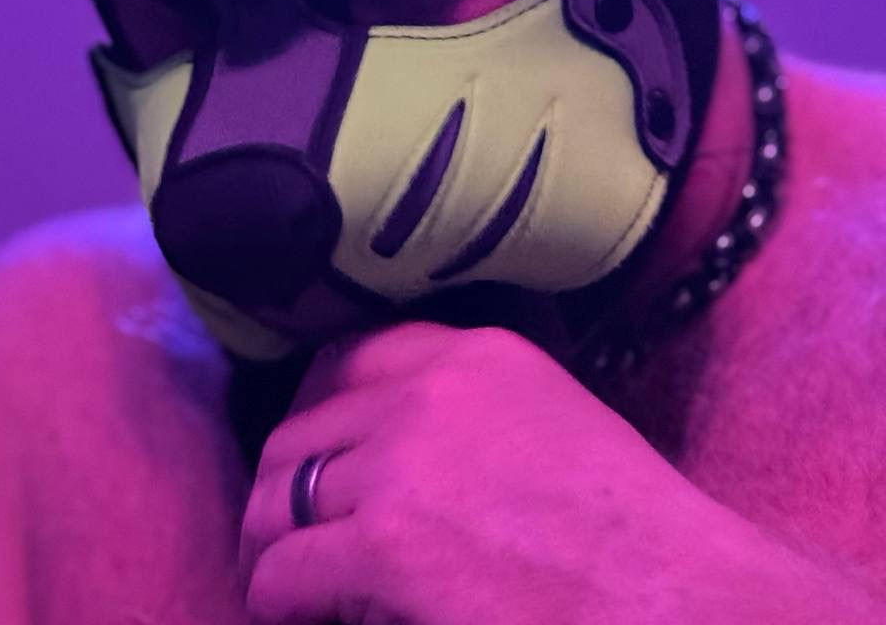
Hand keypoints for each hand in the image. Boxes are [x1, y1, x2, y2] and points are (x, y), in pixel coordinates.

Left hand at [240, 322, 754, 623]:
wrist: (678, 600)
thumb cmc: (634, 536)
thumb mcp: (553, 425)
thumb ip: (468, 416)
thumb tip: (385, 458)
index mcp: (477, 354)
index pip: (349, 357)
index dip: (311, 411)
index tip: (309, 458)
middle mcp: (428, 390)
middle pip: (300, 428)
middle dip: (283, 488)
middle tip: (287, 539)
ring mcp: (401, 462)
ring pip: (279, 496)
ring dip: (273, 546)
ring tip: (286, 586)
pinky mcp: (385, 543)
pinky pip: (283, 572)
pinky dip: (279, 603)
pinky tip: (304, 620)